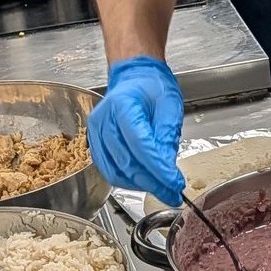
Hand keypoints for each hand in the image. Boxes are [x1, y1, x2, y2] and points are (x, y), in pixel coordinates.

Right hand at [86, 57, 186, 204]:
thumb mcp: (170, 105)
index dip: (159, 169)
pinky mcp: (95, 143)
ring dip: (140, 184)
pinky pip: (108, 170)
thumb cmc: (152, 87)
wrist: (135, 78)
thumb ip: (167, 135)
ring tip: (161, 188)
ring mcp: (96, 132)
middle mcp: (104, 120)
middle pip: (127, 162)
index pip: (141, 145)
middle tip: (172, 192)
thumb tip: (167, 168)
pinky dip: (127, 180)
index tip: (175, 183)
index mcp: (123, 104)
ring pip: (116, 171)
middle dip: (153, 182)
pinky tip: (144, 181)